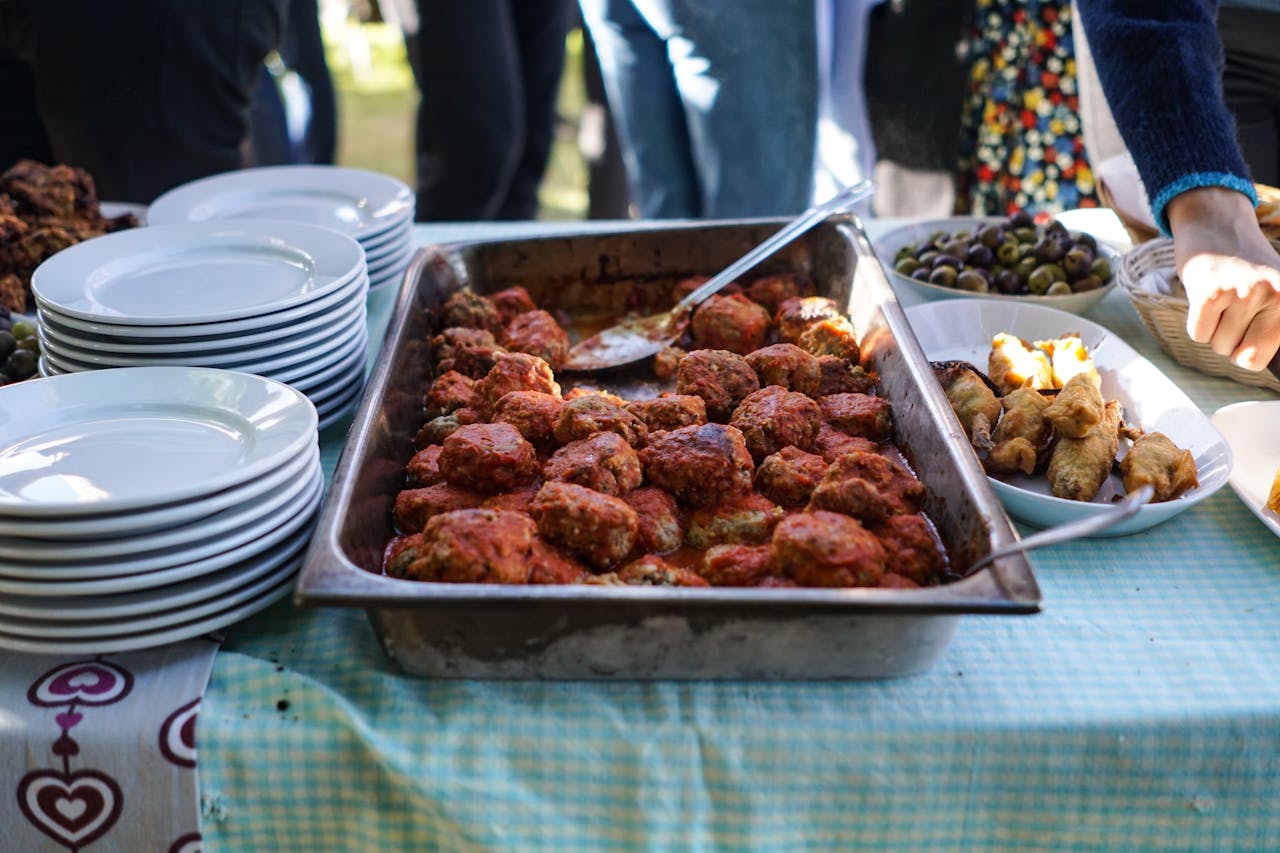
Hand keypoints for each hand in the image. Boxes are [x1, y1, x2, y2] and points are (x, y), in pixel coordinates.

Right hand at [1167, 187, 1279, 371]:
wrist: (1217, 228)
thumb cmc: (1247, 269)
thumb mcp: (1276, 292)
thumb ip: (1275, 327)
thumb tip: (1258, 361)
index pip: (1266, 359)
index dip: (1252, 354)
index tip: (1249, 336)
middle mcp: (1274, 295)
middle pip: (1244, 358)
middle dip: (1233, 346)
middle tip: (1234, 317)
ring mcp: (1242, 293)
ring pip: (1219, 346)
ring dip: (1215, 332)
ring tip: (1221, 303)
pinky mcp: (1210, 293)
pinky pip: (1199, 334)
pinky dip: (1198, 324)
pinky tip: (1205, 300)